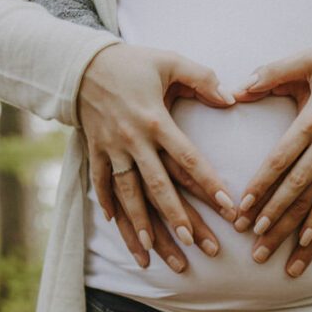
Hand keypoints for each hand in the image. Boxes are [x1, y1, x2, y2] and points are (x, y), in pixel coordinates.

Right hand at [80, 42, 238, 252]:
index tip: (227, 206)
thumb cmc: (131, 62)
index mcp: (155, 120)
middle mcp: (132, 140)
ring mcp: (110, 149)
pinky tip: (115, 224)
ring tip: (150, 251)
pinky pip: (100, 183)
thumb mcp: (169, 61)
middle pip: (158, 186)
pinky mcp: (94, 151)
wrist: (79, 62)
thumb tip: (231, 98)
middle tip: (193, 243)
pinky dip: (107, 203)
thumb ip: (202, 78)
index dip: (208, 182)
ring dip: (139, 224)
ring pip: (128, 194)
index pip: (187, 158)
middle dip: (176, 217)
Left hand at [232, 47, 311, 246]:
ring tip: (297, 248)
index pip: (279, 161)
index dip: (260, 187)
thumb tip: (238, 88)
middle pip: (300, 186)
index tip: (244, 208)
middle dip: (278, 215)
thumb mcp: (309, 59)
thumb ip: (271, 72)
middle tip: (258, 238)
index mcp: (311, 121)